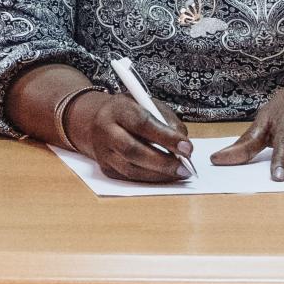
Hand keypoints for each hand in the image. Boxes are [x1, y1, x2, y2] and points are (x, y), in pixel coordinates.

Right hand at [72, 91, 193, 183]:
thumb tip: (183, 145)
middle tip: (185, 167)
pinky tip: (165, 176)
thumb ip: (167, 120)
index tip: (187, 147)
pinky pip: (129, 177)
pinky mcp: (105, 168)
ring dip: (159, 174)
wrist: (97, 121)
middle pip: (133, 150)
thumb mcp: (148, 104)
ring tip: (179, 174)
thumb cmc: (129, 112)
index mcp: (118, 109)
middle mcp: (106, 131)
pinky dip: (150, 179)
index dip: (166, 138)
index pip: (143, 124)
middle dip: (163, 162)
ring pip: (130, 169)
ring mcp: (103, 152)